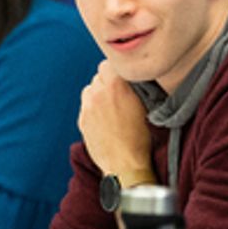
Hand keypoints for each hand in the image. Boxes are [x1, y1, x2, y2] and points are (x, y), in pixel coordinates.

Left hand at [77, 61, 151, 178]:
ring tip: (110, 108)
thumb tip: (130, 77)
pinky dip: (93, 109)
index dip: (116, 71)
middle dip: (107, 82)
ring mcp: (87, 107)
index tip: (123, 79)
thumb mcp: (146, 106)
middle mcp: (98, 93)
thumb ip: (134, 86)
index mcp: (115, 85)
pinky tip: (104, 120)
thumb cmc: (140, 138)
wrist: (125, 165)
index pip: (108, 63)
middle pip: (98, 76)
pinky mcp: (82, 120)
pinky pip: (86, 106)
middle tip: (119, 95)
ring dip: (98, 94)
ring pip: (90, 90)